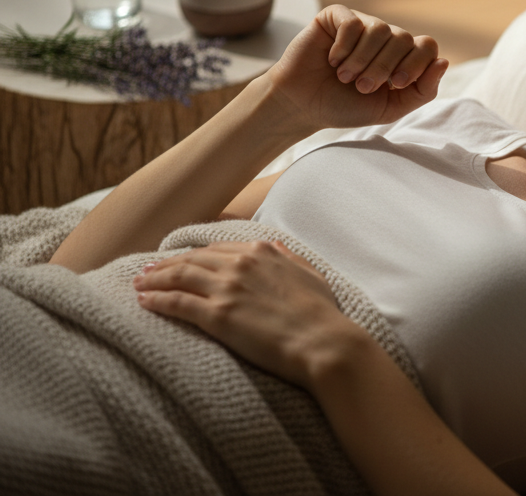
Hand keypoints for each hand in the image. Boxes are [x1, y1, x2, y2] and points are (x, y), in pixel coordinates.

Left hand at [134, 240, 358, 389]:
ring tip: (138, 284)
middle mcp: (241, 264)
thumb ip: (287, 257)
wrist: (323, 341)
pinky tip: (144, 302)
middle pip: (192, 259)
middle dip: (166, 263)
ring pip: (179, 276)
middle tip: (147, 270)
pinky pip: (177, 303)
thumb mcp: (309, 273)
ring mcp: (227, 288)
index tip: (179, 260)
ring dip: (154, 279)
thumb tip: (273, 247)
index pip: (216, 248)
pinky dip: (157, 300)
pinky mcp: (218, 315)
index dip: (193, 254)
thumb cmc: (322, 312)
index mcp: (263, 251)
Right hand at [268, 5, 448, 130]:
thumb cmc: (346, 106)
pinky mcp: (336, 17)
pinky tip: (332, 59)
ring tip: (346, 77)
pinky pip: (352, 22)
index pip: (427, 46)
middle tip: (363, 86)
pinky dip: (344, 46)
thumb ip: (423, 90)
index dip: (416, 65)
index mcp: (401, 57)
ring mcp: (362, 25)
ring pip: (380, 29)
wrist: (303, 105)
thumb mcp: (390, 107)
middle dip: (384, 68)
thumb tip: (444, 62)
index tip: (395, 85)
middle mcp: (385, 37)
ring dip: (363, 60)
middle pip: (404, 38)